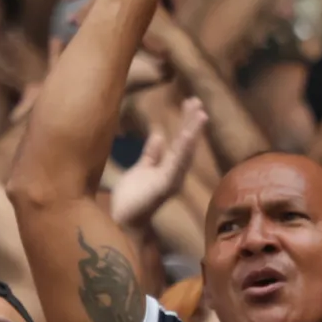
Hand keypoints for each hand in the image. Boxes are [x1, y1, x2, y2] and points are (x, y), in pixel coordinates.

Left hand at [112, 98, 206, 227]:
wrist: (121, 220)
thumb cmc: (131, 199)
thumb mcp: (141, 169)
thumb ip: (151, 154)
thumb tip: (159, 134)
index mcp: (169, 168)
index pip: (181, 142)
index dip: (187, 123)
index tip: (191, 102)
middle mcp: (175, 174)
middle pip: (187, 145)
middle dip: (192, 123)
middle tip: (197, 100)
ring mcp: (171, 181)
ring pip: (185, 153)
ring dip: (192, 133)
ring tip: (200, 114)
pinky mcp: (164, 187)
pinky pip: (175, 166)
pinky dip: (182, 150)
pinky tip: (186, 136)